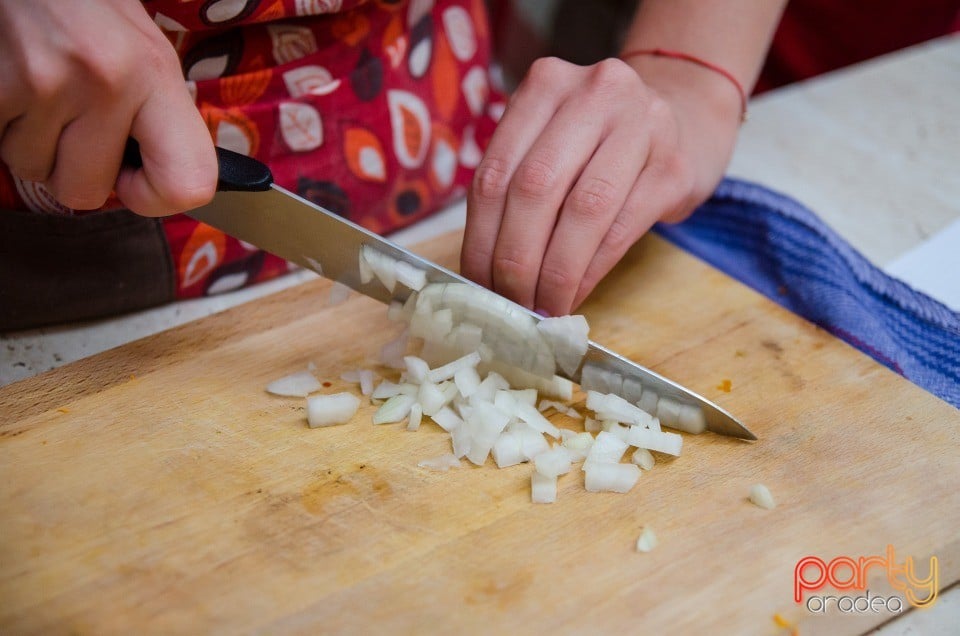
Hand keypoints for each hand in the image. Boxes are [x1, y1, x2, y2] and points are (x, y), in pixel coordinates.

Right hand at [0, 0, 216, 214]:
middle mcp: (106, 79)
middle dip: (73, 170)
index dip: (156, 198)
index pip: (186, 183)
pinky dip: (1, 122)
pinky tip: (12, 82)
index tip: (134, 178)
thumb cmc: (83, 3)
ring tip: (37, 90)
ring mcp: (43, 81)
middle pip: (86, 193)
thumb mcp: (141, 45)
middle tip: (70, 124)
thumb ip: (157, 114)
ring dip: (30, 141)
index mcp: (154, 73)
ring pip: (32, 170)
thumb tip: (164, 178)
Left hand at [461, 56, 734, 316]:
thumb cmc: (601, 143)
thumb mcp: (552, 141)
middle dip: (516, 260)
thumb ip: (516, 186)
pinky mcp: (674, 167)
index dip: (480, 240)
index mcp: (546, 85)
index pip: (495, 173)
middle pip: (535, 190)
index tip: (476, 285)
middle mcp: (595, 94)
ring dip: (555, 272)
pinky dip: (591, 270)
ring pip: (582, 211)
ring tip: (542, 306)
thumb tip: (484, 272)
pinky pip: (621, 230)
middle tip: (509, 303)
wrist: (687, 121)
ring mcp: (643, 125)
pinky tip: (575, 293)